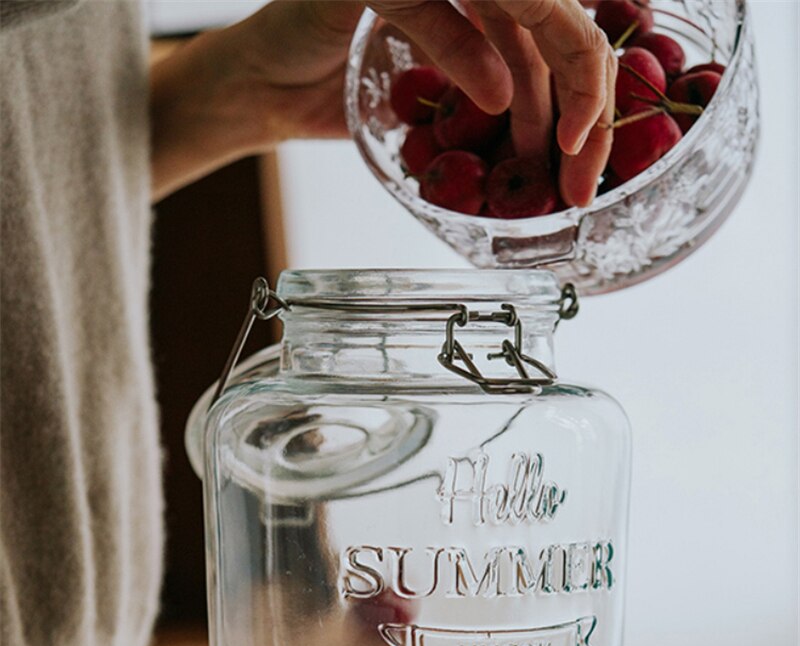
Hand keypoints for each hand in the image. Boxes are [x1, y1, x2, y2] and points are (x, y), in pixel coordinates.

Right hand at [151, 0, 614, 206]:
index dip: (589, 100)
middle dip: (584, 105)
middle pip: (560, 25)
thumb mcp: (436, 108)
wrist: (269, 87)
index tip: (584, 166)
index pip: (566, 38)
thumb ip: (488, 100)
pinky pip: (434, 11)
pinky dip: (466, 53)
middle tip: (581, 176)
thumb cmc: (347, 91)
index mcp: (488, 5)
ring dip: (541, 92)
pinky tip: (496, 101)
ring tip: (547, 155)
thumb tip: (545, 134)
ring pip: (518, 12)